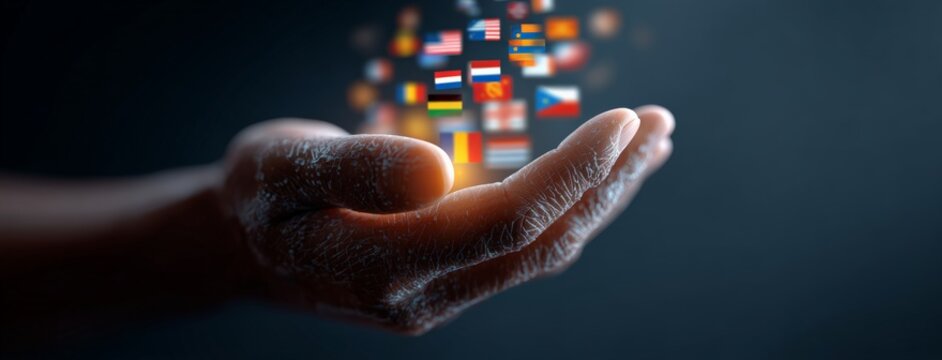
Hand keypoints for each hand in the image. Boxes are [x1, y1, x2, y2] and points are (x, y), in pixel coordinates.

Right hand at [221, 106, 674, 333]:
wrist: (242, 251)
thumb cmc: (257, 197)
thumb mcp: (278, 167)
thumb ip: (355, 170)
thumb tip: (442, 171)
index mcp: (379, 268)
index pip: (502, 222)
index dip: (569, 172)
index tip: (622, 121)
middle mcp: (423, 298)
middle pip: (541, 243)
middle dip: (607, 183)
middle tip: (660, 125)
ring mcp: (443, 300)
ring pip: (544, 251)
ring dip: (602, 198)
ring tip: (650, 145)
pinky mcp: (454, 286)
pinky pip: (527, 249)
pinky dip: (572, 208)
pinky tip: (601, 177)